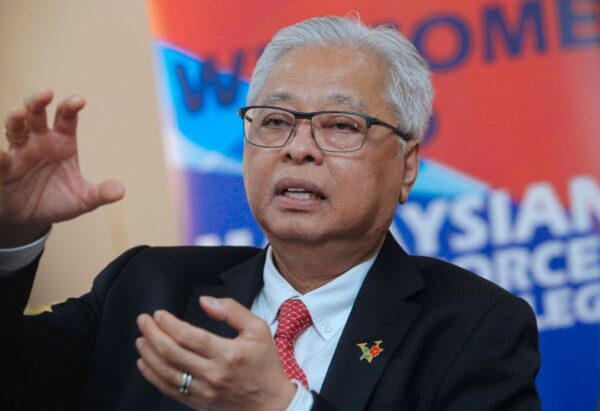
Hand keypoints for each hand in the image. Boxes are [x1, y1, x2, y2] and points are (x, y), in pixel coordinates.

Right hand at [0, 89, 123, 246]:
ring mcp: (20, 151)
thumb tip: (121, 191)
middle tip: (46, 93)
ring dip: (16, 119)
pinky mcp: (4, 168)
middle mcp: (39, 140)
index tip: (79, 100)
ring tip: (19, 113)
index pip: (66, 118)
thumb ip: (101, 193)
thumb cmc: (59, 201)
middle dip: (39, 102)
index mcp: (62, 142)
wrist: (33, 218)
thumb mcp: (83, 199)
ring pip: (15, 128)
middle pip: (37, 113)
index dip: (71, 106)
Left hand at [136, 296, 296, 410]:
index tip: (159, 314)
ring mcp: (203, 390)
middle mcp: (213, 373)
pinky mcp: (198, 402)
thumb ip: (232, 310)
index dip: (168, 323)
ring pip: (165, 372)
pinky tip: (145, 363)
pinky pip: (169, 389)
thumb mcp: (258, 329)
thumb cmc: (265, 364)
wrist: (271, 403)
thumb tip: (206, 301)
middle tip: (143, 321)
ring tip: (141, 338)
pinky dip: (152, 376)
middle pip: (171, 352)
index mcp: (227, 353)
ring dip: (148, 353)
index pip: (188, 336)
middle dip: (152, 333)